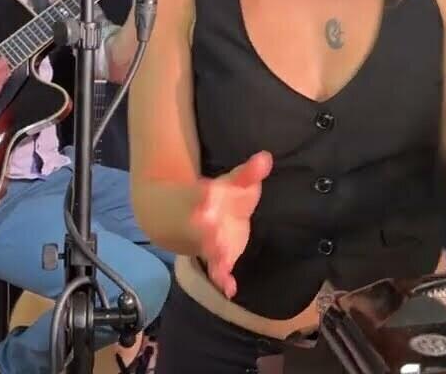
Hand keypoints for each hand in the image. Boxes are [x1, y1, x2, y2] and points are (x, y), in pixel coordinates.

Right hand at [191, 151, 273, 298]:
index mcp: (204, 196)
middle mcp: (202, 221)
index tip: (210, 195)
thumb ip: (250, 172)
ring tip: (223, 263)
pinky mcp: (216, 258)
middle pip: (205, 226)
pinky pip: (217, 271)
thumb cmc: (217, 197)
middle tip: (213, 229)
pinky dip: (222, 280)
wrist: (179, 218)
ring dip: (216, 255)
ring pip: (210, 250)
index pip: (205, 194)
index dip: (208, 196)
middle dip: (210, 229)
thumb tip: (266, 157)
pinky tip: (230, 289)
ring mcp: (207, 242)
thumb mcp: (233, 181)